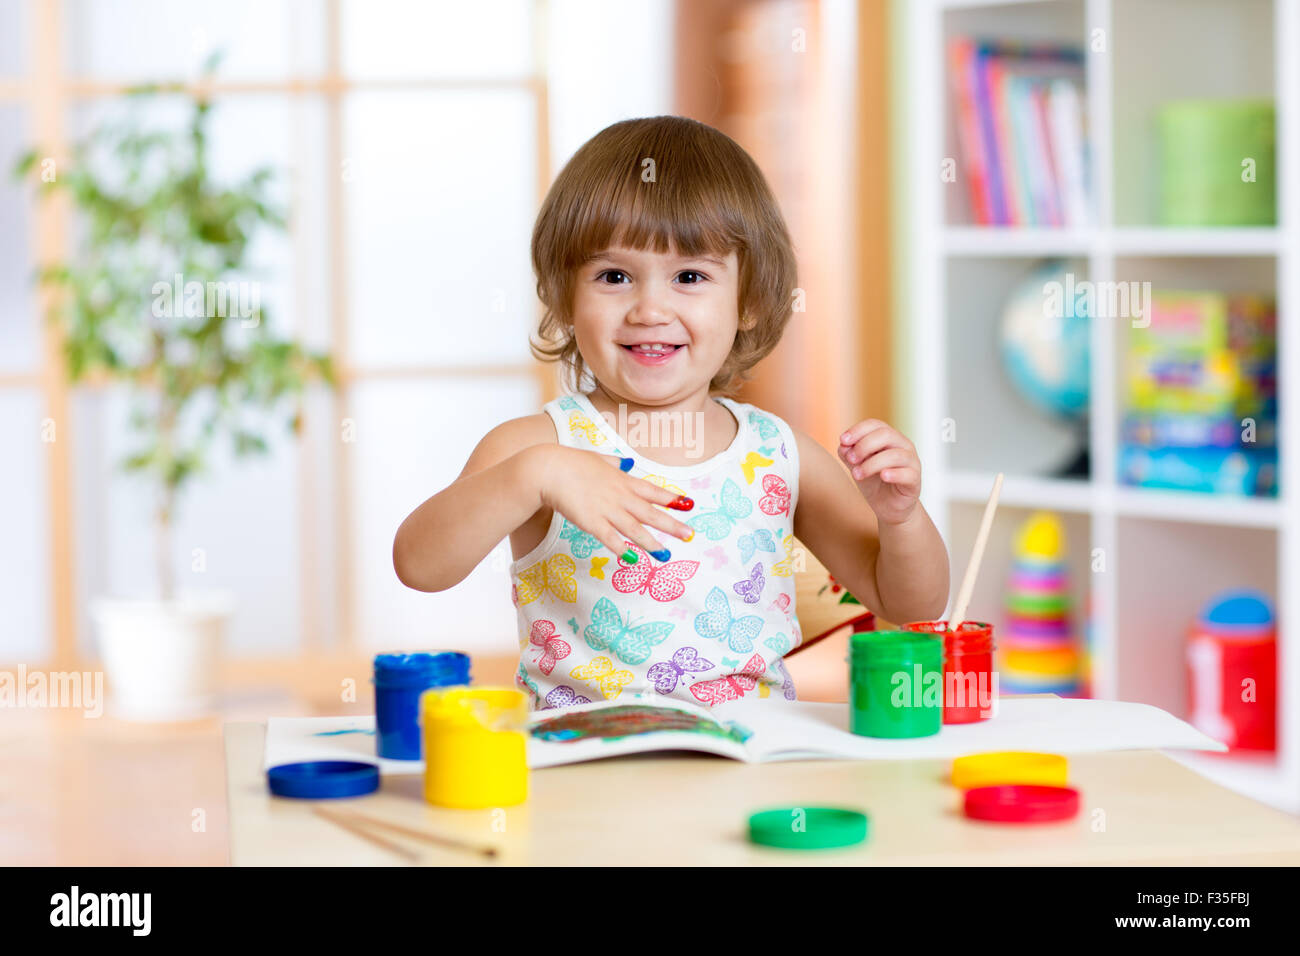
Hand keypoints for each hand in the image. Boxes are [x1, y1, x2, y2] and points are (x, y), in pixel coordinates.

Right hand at [534, 445, 694, 561]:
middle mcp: (619, 496)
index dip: (671, 499)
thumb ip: (614, 463)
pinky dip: (621, 549)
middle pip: (650, 513)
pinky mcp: (591, 522)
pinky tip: (632, 559)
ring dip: (652, 543)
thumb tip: (628, 462)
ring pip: (635, 529)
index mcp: (622, 480)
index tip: (689, 505)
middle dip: (672, 525)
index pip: (652, 491)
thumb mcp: (598, 458)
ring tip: (667, 555)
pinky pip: (610, 538)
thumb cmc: (570, 462)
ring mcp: (607, 510)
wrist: (548, 469)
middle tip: (690, 535)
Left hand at [838, 420, 921, 525]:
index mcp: (888, 438)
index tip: (842, 440)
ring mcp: (911, 462)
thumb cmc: (873, 482)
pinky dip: (894, 473)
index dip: (858, 430)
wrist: (888, 507)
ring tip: (857, 475)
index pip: (875, 424)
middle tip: (851, 460)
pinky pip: (907, 473)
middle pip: (885, 435)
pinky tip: (883, 476)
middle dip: (864, 446)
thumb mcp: (857, 466)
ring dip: (872, 464)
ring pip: (895, 455)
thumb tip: (843, 446)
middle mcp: (902, 445)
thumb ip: (849, 455)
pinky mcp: (915, 480)